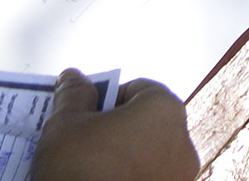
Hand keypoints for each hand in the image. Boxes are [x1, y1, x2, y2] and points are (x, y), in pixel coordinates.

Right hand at [31, 71, 198, 180]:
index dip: (106, 99)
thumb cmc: (82, 170)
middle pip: (144, 125)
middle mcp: (183, 142)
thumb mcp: (64, 125)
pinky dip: (127, 179)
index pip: (138, 89)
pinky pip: (147, 180)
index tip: (82, 118)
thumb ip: (73, 95)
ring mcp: (181, 178)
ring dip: (121, 160)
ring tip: (87, 173)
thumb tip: (73, 77)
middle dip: (114, 132)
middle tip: (81, 147)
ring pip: (146, 158)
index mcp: (166, 110)